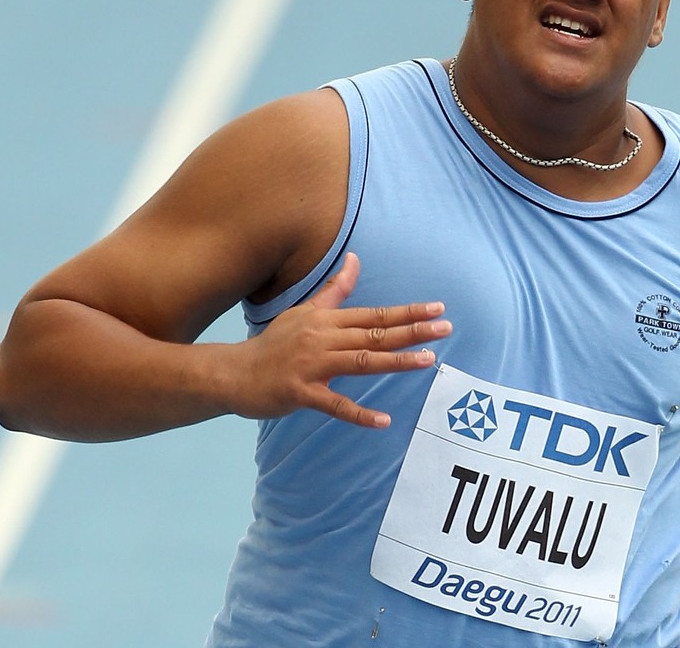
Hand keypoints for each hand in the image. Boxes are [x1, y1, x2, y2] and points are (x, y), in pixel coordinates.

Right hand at [228, 252, 450, 425]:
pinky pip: (335, 404)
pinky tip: (383, 421)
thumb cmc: (275, 343)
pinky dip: (360, 414)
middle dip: (412, 331)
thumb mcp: (305, 311)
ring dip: (396, 361)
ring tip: (428, 361)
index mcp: (327, 319)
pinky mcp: (301, 392)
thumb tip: (356, 259)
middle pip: (374, 333)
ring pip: (361, 361)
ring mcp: (312, 365)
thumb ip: (335, 290)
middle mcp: (323, 338)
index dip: (407, 311)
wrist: (234, 372)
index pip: (374, 313)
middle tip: (445, 328)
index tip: (437, 309)